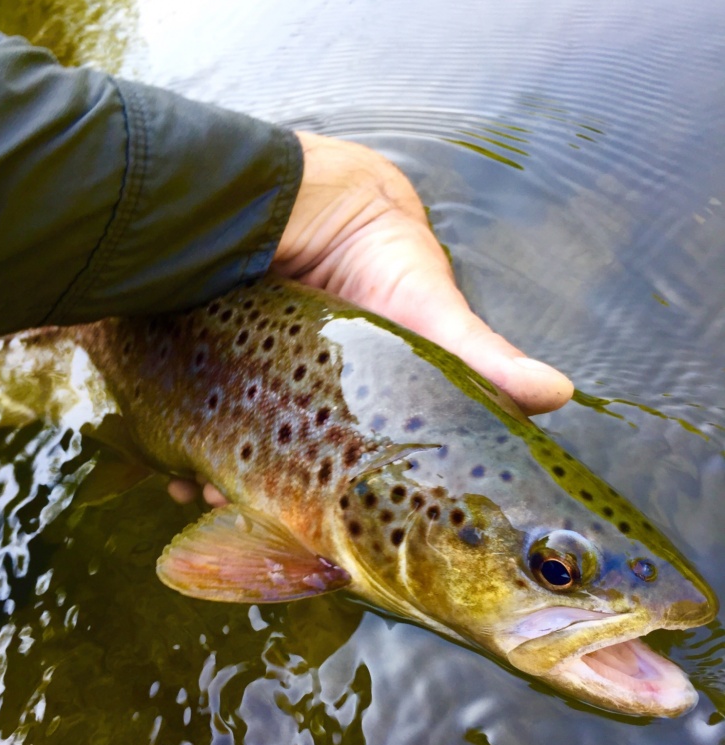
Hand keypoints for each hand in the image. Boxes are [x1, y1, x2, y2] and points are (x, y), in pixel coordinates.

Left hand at [168, 132, 572, 505]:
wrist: (299, 196)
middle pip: (305, 477)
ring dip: (236, 491)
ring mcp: (275, 395)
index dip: (358, 514)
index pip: (377, 476)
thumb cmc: (384, 257)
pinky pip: (210, 429)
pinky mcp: (229, 377)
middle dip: (283, 510)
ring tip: (218, 502)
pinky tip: (188, 474)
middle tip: (263, 526)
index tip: (337, 548)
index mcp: (383, 412)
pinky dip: (198, 455)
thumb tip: (557, 393)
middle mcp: (330, 409)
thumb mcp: (433, 313)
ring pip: (254, 462)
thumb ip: (483, 357)